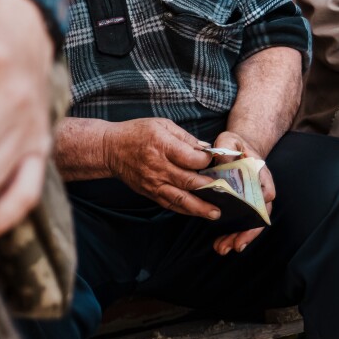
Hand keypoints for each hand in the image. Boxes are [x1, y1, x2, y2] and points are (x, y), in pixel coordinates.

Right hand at [99, 118, 219, 220]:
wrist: (110, 148)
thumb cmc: (137, 133)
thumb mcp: (161, 125)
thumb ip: (185, 138)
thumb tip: (206, 150)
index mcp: (162, 146)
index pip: (192, 158)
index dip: (207, 160)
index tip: (216, 160)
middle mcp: (158, 167)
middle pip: (189, 181)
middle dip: (211, 187)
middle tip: (228, 192)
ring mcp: (153, 182)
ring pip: (180, 198)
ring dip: (200, 207)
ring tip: (216, 213)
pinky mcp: (149, 192)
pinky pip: (169, 204)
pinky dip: (184, 209)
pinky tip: (197, 212)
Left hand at [209, 129, 273, 255]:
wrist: (236, 149)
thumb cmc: (233, 144)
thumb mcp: (228, 139)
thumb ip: (226, 146)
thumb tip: (222, 159)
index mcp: (260, 173)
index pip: (266, 191)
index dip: (260, 204)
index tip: (252, 214)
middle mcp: (260, 190)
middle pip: (260, 215)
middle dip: (249, 231)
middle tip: (236, 245)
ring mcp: (252, 201)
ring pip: (251, 224)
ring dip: (239, 238)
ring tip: (223, 249)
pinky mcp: (242, 207)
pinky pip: (241, 223)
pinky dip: (232, 234)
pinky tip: (221, 244)